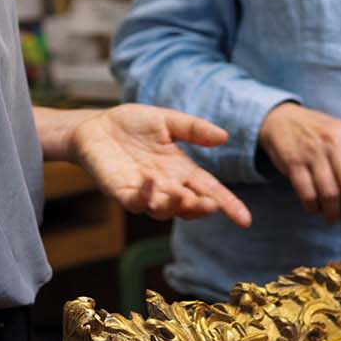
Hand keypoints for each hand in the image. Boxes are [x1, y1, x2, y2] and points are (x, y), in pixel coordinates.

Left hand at [70, 104, 251, 228]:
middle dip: (201, 207)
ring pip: (164, 210)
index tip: (245, 220)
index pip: (209, 190)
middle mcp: (166, 186)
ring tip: (183, 194)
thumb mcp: (167, 120)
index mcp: (181, 170)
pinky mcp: (121, 192)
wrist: (96, 126)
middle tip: (211, 204)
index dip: (228, 205)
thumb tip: (224, 137)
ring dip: (175, 205)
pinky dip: (145, 196)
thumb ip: (193, 129)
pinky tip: (151, 183)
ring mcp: (144, 192)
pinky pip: (136, 201)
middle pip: (189, 206)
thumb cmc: (132, 124)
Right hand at [258, 103, 340, 224]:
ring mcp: (312, 151)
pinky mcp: (294, 163)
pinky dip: (313, 207)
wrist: (282, 120)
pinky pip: (308, 194)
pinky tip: (316, 207)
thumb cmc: (319, 133)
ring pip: (330, 193)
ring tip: (333, 216)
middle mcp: (333, 140)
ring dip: (333, 212)